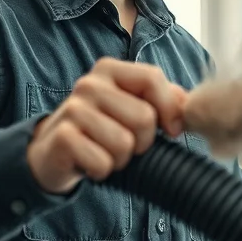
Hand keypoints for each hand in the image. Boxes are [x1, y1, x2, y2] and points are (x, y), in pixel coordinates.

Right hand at [27, 57, 186, 193]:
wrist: (52, 153)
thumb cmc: (100, 129)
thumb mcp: (130, 107)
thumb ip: (163, 100)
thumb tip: (190, 104)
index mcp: (110, 70)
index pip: (153, 78)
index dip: (170, 108)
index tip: (171, 130)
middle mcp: (89, 84)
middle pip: (145, 117)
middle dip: (142, 142)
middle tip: (125, 144)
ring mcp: (72, 108)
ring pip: (125, 143)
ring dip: (121, 159)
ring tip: (104, 152)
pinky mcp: (63, 136)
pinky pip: (103, 162)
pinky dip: (102, 171)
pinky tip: (89, 164)